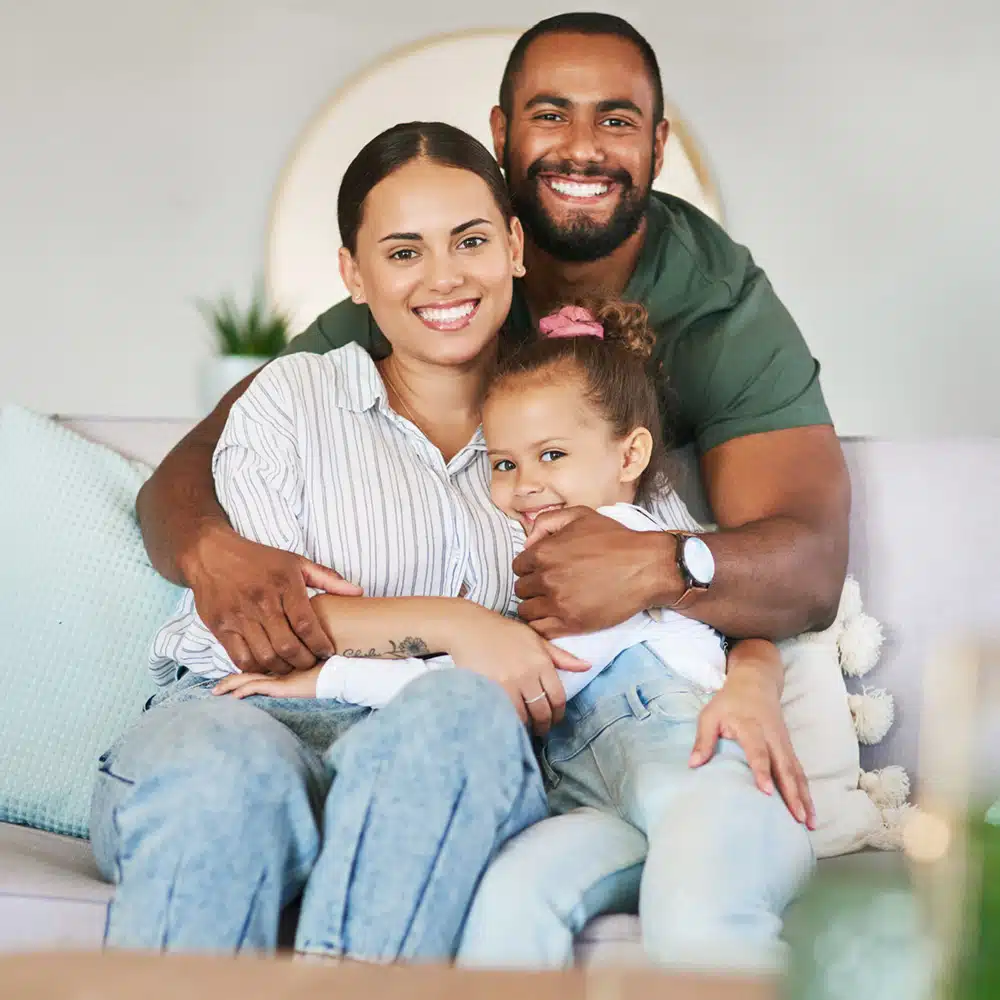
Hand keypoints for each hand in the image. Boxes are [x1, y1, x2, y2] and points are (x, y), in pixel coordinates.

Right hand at [184, 525, 361, 675]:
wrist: (211, 554)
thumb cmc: (258, 559)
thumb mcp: (295, 562)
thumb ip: (328, 578)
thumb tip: (358, 592)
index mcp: (284, 585)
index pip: (307, 625)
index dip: (321, 645)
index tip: (328, 651)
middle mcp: (262, 602)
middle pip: (288, 647)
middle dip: (304, 661)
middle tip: (311, 663)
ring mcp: (239, 617)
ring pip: (265, 657)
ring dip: (282, 668)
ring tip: (291, 666)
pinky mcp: (221, 628)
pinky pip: (241, 658)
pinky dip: (256, 668)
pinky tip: (266, 664)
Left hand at [212, 665, 321, 699]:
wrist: (340, 676)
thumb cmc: (327, 673)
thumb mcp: (306, 673)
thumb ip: (293, 672)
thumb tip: (279, 680)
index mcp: (281, 666)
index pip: (255, 668)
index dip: (240, 673)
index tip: (225, 681)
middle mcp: (277, 669)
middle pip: (247, 672)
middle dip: (229, 680)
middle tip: (214, 689)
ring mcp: (279, 676)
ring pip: (248, 678)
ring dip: (230, 685)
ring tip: (216, 692)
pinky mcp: (282, 685)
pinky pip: (258, 687)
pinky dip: (243, 690)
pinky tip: (233, 696)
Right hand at [448, 612, 590, 734]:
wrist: (470, 628)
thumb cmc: (504, 632)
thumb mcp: (536, 639)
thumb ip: (561, 656)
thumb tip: (587, 667)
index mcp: (541, 662)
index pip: (558, 698)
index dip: (558, 714)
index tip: (554, 719)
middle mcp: (527, 674)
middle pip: (542, 711)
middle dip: (544, 724)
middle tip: (541, 729)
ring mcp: (507, 683)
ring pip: (523, 716)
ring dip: (527, 727)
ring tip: (526, 729)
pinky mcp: (488, 690)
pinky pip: (504, 714)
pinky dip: (509, 722)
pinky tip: (509, 723)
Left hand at [514, 507, 673, 637]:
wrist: (646, 567)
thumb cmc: (615, 539)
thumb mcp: (579, 515)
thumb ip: (546, 522)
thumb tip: (528, 543)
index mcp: (544, 553)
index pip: (518, 566)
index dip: (529, 568)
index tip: (542, 571)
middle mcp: (547, 578)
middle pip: (521, 589)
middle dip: (532, 587)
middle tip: (549, 586)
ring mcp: (558, 603)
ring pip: (526, 611)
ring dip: (535, 607)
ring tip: (550, 603)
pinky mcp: (571, 623)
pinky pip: (540, 629)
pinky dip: (542, 625)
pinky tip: (553, 618)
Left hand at [690, 666, 815, 827]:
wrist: (755, 683)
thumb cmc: (729, 701)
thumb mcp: (710, 714)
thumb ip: (703, 739)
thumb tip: (693, 765)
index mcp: (751, 727)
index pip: (758, 751)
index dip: (762, 771)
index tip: (767, 792)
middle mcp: (772, 737)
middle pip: (785, 766)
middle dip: (792, 793)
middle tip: (797, 817)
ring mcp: (784, 744)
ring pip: (797, 772)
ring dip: (804, 797)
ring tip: (809, 823)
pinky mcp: (789, 749)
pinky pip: (799, 772)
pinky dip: (806, 792)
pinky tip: (809, 812)